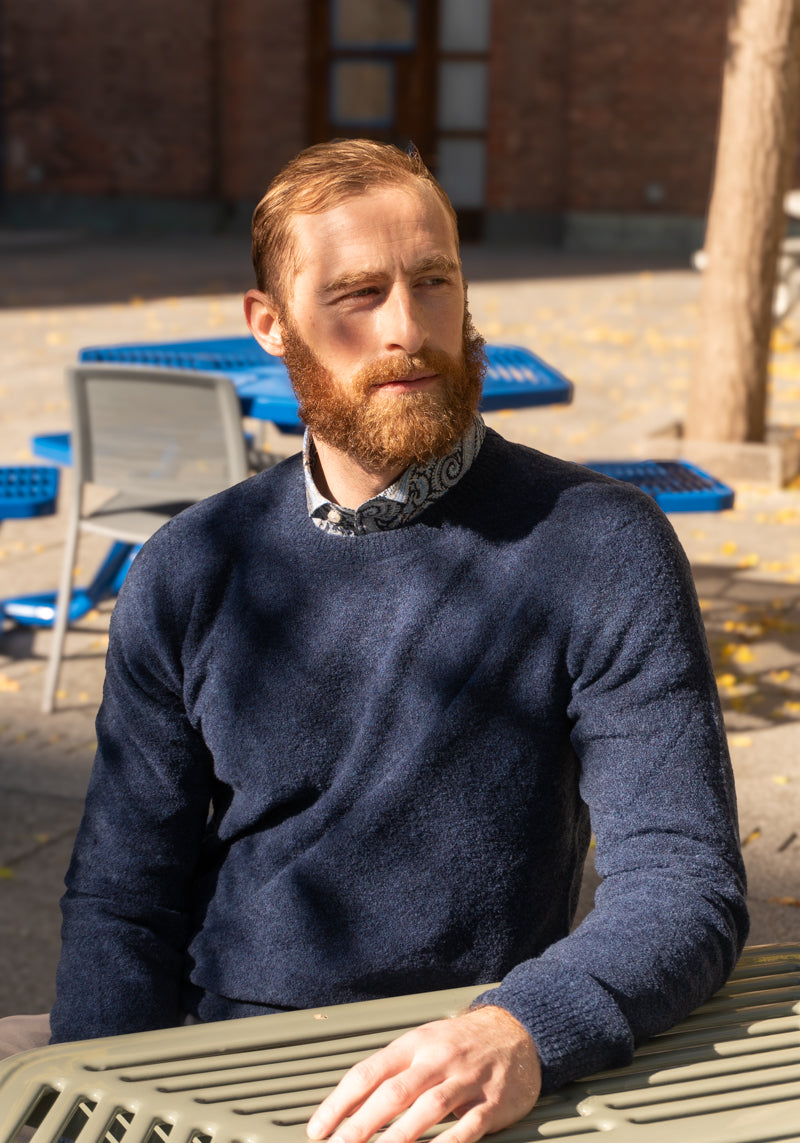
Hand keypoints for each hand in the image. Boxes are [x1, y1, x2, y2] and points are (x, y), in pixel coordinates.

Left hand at [306, 1005, 541, 1142]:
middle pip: (394, 1092)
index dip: (340, 1103)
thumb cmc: (460, 1043)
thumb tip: (348, 1107)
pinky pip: (467, 1127)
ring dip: (398, 1137)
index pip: (368, 1073)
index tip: (318, 1130)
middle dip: (362, 1124)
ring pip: (428, 1109)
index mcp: (414, 1044)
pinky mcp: (492, 1101)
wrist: (517, 1030)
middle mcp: (437, 1059)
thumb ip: (392, 1071)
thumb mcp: (423, 1043)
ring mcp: (466, 1079)